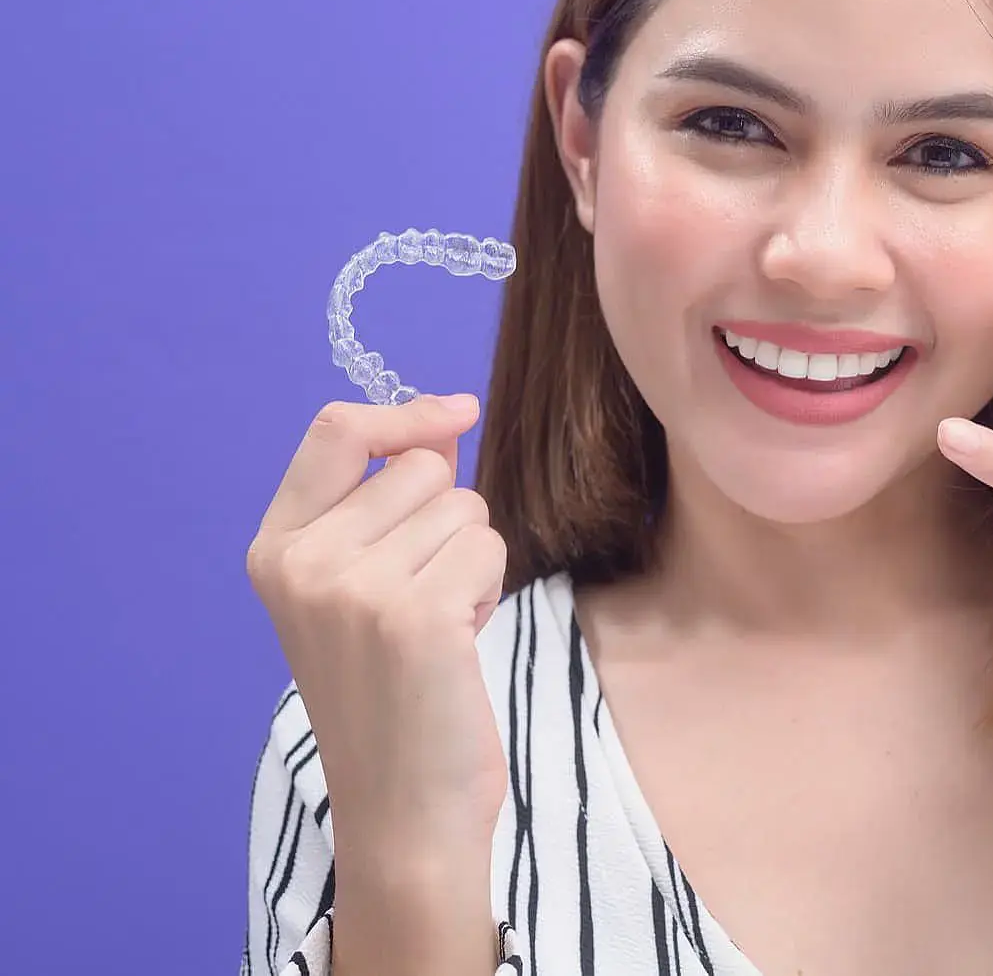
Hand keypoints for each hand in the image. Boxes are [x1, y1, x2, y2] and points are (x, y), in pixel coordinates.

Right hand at [246, 394, 509, 866]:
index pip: (336, 432)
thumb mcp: (362, 587)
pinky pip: (488, 547)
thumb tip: (443, 419)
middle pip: (422, 467)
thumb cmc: (394, 695)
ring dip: (471, 561)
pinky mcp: (414, 615)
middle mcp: (303, 563)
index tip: (457, 414)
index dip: (405, 414)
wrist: (403, 807)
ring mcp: (353, 589)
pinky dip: (488, 590)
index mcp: (275, 550)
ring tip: (438, 628)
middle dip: (446, 521)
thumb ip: (389, 503)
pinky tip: (457, 645)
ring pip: (464, 507)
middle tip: (424, 599)